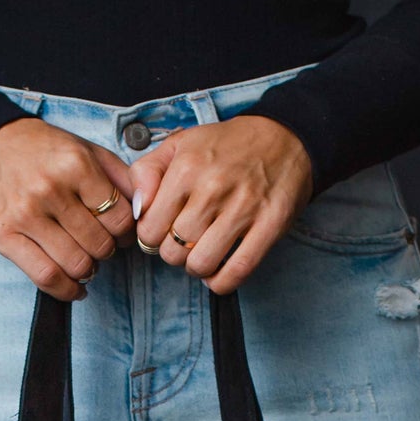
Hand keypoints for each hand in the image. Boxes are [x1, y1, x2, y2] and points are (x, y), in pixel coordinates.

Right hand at [0, 118, 136, 298]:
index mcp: (75, 165)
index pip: (120, 219)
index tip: (120, 234)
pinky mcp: (5, 236)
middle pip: (100, 245)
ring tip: (86, 262)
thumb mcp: (88, 150)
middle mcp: (50, 189)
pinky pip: (46, 277)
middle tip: (99, 245)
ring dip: (88, 270)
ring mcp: (25, 215)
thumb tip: (146, 213)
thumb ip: (120, 179)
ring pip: (76, 265)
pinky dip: (67, 290)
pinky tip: (75, 287)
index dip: (126, 233)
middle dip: (106, 251)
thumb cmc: (47, 152)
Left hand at [130, 116, 313, 292]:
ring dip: (197, 268)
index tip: (164, 232)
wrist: (283, 138)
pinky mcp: (270, 225)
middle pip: (173, 251)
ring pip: (201, 264)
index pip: (150, 230)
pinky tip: (219, 273)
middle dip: (174, 254)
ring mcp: (244, 208)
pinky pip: (237, 271)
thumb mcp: (179, 145)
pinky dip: (222, 282)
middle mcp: (213, 188)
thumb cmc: (226, 147)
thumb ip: (147, 172)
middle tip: (185, 242)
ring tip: (202, 254)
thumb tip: (136, 209)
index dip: (153, 238)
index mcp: (186, 168)